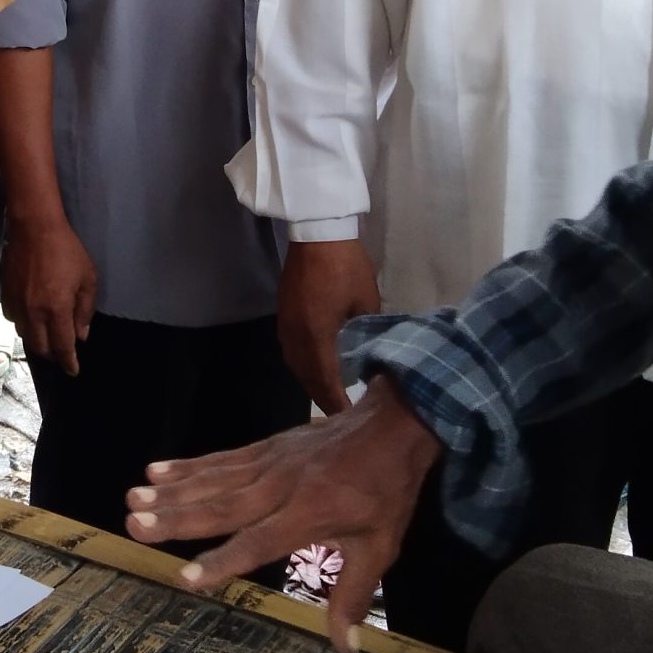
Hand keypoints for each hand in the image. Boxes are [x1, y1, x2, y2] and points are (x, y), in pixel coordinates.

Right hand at [0, 209, 97, 373]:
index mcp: (56, 309)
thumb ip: (85, 310)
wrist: (34, 227)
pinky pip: (15, 321)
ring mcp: (17, 305)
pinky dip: (25, 326)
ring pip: (25, 336)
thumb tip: (81, 335)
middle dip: (53, 355)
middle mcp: (34, 313)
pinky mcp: (7, 295)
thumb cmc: (67, 251)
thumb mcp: (88, 278)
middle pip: (41, 348)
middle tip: (63, 352)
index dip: (68, 362)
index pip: (62, 346)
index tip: (73, 371)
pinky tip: (33, 318)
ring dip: (38, 341)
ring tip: (48, 337)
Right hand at [127, 388, 439, 652]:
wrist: (393, 425)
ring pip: (213, 480)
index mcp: (309, 515)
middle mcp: (280, 488)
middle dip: (177, 518)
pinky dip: (188, 465)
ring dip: (172, 490)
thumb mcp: (379, 548)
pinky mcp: (264, 447)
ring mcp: (269, 463)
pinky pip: (221, 459)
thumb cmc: (385, 492)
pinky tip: (157, 469)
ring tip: (132, 498)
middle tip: (135, 525)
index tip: (186, 578)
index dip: (223, 561)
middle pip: (222, 506)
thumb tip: (344, 649)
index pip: (258, 542)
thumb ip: (354, 595)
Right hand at [278, 238, 381, 413]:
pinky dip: (303, 365)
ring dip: (311, 383)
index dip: (337, 403)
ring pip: (295, 366)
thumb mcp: (366, 302)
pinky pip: (291, 351)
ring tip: (330, 395)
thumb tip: (369, 351)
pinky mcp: (284, 315)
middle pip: (307, 378)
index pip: (326, 381)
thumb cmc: (346, 267)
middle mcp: (296, 337)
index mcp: (317, 336)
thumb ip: (365, 331)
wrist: (317, 233)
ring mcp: (286, 325)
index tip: (349, 419)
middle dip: (323, 398)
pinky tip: (316, 368)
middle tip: (340, 415)